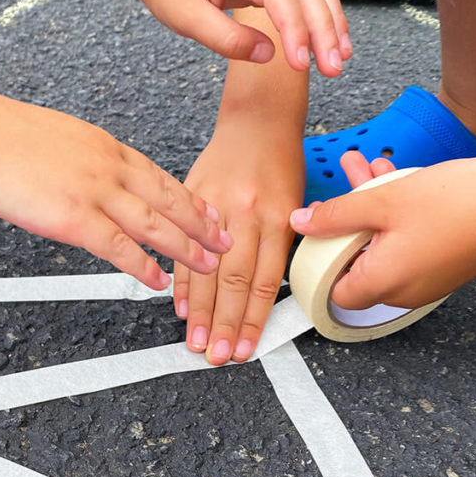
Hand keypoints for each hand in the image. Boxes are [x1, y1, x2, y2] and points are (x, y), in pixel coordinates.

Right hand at [0, 90, 231, 290]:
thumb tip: (88, 177)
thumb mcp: (57, 138)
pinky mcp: (74, 217)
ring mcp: (95, 192)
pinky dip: (143, 266)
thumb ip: (82, 161)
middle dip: (203, 224)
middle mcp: (109, 167)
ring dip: (185, 248)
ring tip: (207, 265)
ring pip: (154, 224)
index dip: (189, 198)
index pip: (159, 176)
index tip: (209, 211)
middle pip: (169, 199)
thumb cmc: (2, 134)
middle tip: (227, 240)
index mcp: (105, 146)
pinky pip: (120, 247)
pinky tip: (157, 281)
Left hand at [136, 0, 350, 75]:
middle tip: (332, 69)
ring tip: (339, 59)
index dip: (296, 32)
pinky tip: (329, 42)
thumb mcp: (185, 16)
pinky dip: (320, 19)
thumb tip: (266, 55)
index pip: (284, 0)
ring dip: (331, 25)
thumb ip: (224, 37)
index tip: (301, 64)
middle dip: (325, 32)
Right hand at [175, 122, 302, 363]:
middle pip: (232, 281)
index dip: (252, 319)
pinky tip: (181, 306)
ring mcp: (216, 208)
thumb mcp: (294, 205)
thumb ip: (279, 247)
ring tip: (196, 341)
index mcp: (276, 219)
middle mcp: (246, 216)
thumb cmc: (280, 164)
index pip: (263, 281)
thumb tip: (263, 295)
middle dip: (223, 324)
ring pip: (206, 269)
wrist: (256, 120)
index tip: (245, 348)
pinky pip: (186, 247)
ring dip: (200, 311)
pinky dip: (183, 281)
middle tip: (217, 355)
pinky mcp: (193, 200)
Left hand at [289, 151, 475, 307]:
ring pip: (383, 246)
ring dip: (371, 210)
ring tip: (363, 170)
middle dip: (346, 222)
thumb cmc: (462, 204)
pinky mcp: (446, 264)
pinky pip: (408, 243)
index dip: (320, 262)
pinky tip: (393, 178)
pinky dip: (396, 215)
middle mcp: (403, 292)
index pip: (332, 292)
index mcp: (382, 286)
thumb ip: (336, 214)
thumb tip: (303, 222)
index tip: (319, 234)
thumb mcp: (383, 201)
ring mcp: (427, 280)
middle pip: (357, 264)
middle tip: (341, 191)